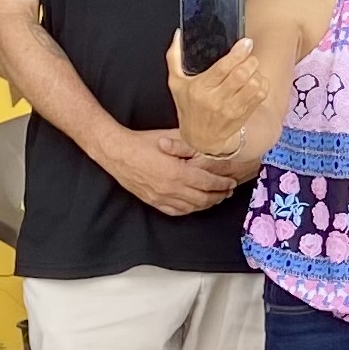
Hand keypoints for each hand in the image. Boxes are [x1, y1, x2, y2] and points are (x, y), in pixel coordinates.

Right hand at [106, 126, 239, 217]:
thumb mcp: (171, 138)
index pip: (208, 183)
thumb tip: (209, 147)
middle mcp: (171, 189)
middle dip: (218, 196)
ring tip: (215, 198)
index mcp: (178, 173)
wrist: (117, 152)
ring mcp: (161, 197)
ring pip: (191, 207)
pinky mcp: (153, 201)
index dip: (222, 184)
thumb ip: (191, 145)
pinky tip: (194, 205)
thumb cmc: (142, 142)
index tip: (231, 182)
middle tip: (227, 191)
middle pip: (203, 199)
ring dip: (206, 204)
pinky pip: (175, 211)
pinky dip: (189, 210)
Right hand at [163, 32, 269, 168]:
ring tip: (250, 69)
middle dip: (250, 60)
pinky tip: (253, 81)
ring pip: (254, 84)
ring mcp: (232, 108)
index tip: (246, 43)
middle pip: (242, 74)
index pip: (223, 68)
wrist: (202, 138)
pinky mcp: (244, 113)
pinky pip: (261, 93)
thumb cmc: (189, 108)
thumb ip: (174, 58)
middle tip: (248, 56)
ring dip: (256, 72)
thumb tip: (177, 35)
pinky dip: (261, 83)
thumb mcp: (176, 84)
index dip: (238, 53)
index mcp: (200, 89)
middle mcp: (217, 99)